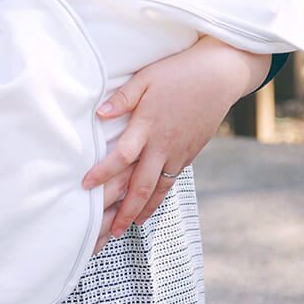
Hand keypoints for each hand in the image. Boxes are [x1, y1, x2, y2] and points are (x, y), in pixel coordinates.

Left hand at [83, 37, 270, 237]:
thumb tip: (99, 114)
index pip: (121, 157)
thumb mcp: (146, 78)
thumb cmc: (177, 72)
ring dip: (140, 211)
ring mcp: (178, 153)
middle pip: (141, 185)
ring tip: (125, 229)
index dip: (102, 173)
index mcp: (148, 125)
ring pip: (158, 190)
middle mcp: (163, 145)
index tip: (84, 185)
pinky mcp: (189, 154)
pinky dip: (158, 198)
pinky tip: (149, 208)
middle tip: (105, 231)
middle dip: (122, 210)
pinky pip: (171, 182)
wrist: (218, 76)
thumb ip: (122, 98)